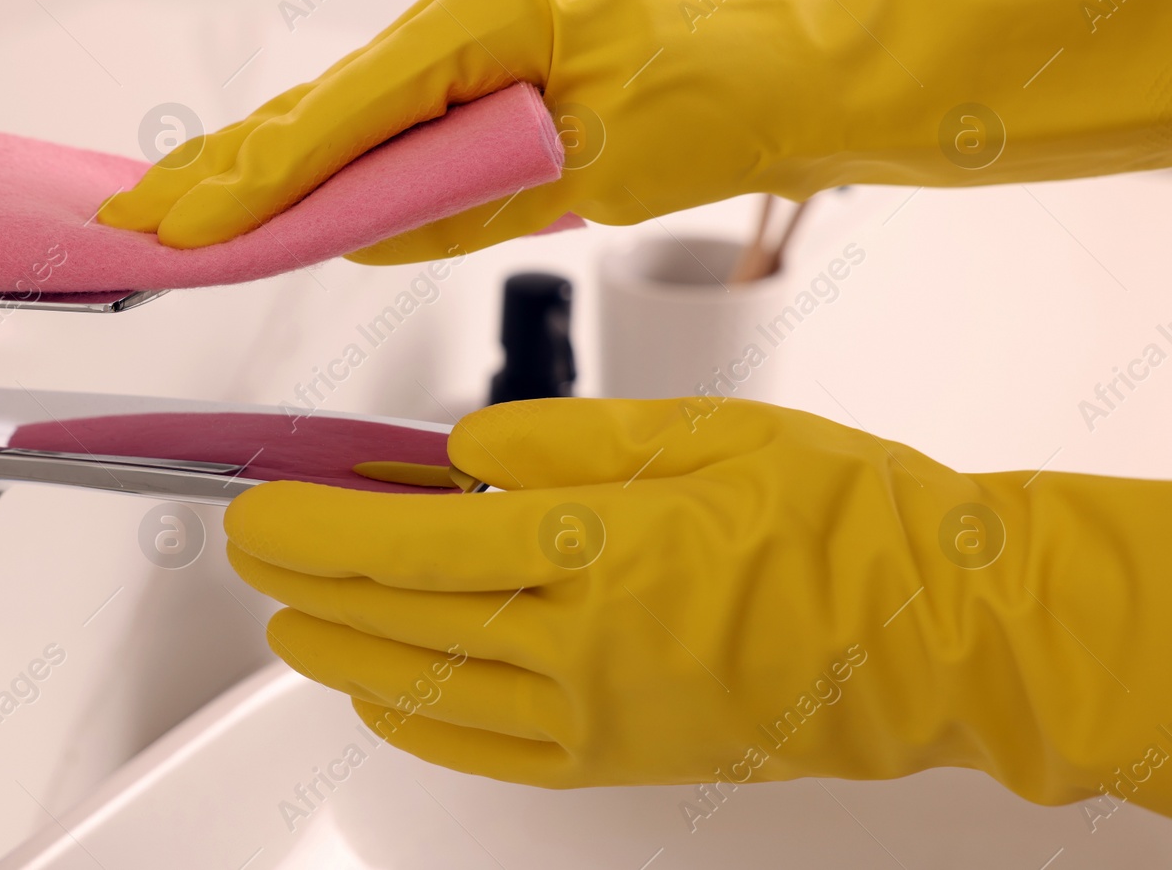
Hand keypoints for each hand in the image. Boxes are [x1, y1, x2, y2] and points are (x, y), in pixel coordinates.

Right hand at [104, 0, 1171, 262]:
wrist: (782, 76)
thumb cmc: (715, 98)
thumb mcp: (591, 167)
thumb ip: (466, 199)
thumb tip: (358, 235)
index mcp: (486, 18)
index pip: (348, 109)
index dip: (261, 174)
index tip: (189, 222)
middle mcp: (462, 16)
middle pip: (322, 104)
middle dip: (226, 166)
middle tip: (137, 216)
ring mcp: (465, 41)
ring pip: (341, 114)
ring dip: (257, 167)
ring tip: (171, 206)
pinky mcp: (474, 75)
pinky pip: (379, 126)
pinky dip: (319, 164)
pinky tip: (265, 191)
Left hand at [226, 397, 1171, 813]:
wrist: (934, 633)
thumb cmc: (839, 519)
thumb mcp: (704, 432)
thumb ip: (566, 440)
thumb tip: (461, 452)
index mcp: (602, 552)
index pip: (413, 543)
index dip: (318, 526)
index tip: (261, 506)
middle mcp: (585, 648)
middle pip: (399, 619)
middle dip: (306, 582)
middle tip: (256, 549)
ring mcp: (598, 716)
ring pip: (429, 690)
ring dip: (344, 650)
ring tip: (295, 615)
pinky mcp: (618, 757)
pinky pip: (487, 750)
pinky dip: (417, 720)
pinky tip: (380, 691)